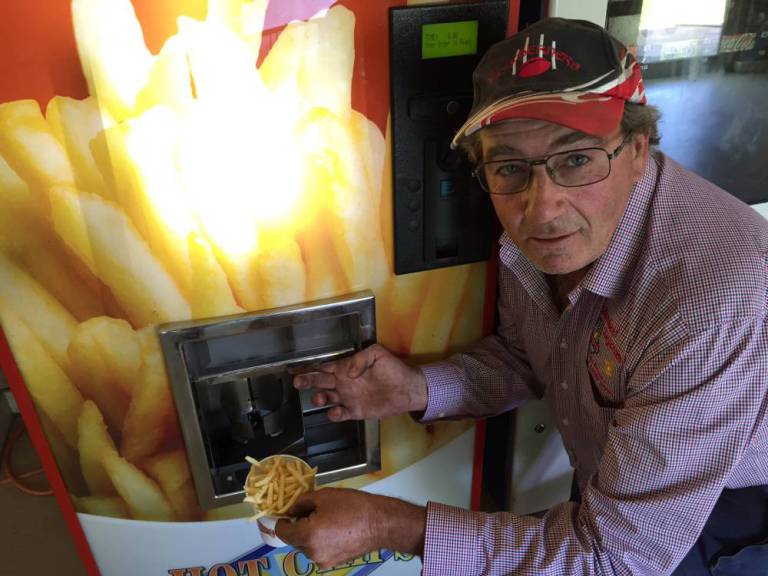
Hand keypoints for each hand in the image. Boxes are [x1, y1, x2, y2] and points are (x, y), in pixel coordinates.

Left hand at [275, 488, 425, 569]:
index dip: (283, 520)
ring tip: (326, 519)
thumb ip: (301, 503)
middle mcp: (312, 553)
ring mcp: (323, 561)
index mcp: (307, 536)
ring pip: (306, 546)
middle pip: (293, 539)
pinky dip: (320, 541)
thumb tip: (291, 510)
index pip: (282, 531)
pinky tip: (334, 529)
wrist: (379, 523)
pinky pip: (318, 551)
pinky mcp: (333, 563)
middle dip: (298, 526)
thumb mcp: (323, 496)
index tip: (290, 512)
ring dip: (309, 534)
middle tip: (311, 512)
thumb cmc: (352, 506)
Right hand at [292, 344, 426, 420]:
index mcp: (345, 367)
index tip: (293, 368)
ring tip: (319, 398)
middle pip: (319, 381)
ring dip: (319, 398)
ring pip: (326, 398)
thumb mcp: (377, 354)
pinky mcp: (355, 411)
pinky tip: (336, 411)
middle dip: (307, 381)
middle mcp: (343, 382)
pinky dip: (334, 414)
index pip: (323, 366)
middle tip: (297, 382)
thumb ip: (361, 358)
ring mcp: (348, 397)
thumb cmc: (393, 368)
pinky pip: (339, 414)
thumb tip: (349, 371)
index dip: (308, 367)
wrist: (407, 389)